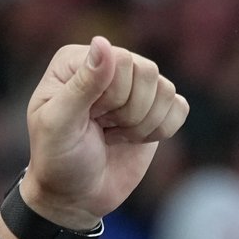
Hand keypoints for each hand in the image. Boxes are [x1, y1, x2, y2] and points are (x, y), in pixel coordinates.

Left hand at [16, 36, 188, 229]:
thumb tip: (102, 42)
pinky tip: (133, 139)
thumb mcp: (59, 124)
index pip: (121, 60)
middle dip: (127, 113)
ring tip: (114, 135)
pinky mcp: (156, 107)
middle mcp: (108, 65)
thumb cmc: (58, 160)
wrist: (75, 196)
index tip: (89, 118)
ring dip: (142, 125)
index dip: (111, 97)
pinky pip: (180, 108)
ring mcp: (134, 85)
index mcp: (76, 60)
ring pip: (166, 90)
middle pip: (147, 73)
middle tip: (102, 129)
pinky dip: (160, 131)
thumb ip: (81, 85)